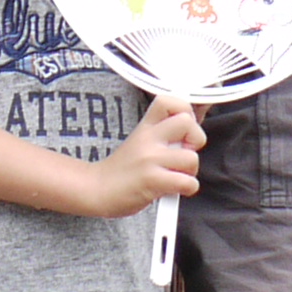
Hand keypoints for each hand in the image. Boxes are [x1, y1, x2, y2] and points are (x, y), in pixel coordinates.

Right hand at [98, 97, 207, 213]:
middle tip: (181, 153)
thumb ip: (163, 134)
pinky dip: (187, 189)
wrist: (97, 190)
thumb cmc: (122, 170)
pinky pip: (188, 182)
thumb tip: (192, 132)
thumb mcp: (140, 142)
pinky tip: (172, 189)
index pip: (170, 101)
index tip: (183, 129)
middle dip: (194, 141)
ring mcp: (149, 158)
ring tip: (174, 175)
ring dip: (189, 171)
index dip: (185, 111)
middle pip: (187, 122)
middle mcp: (148, 138)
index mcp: (146, 127)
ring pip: (192, 158)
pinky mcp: (152, 180)